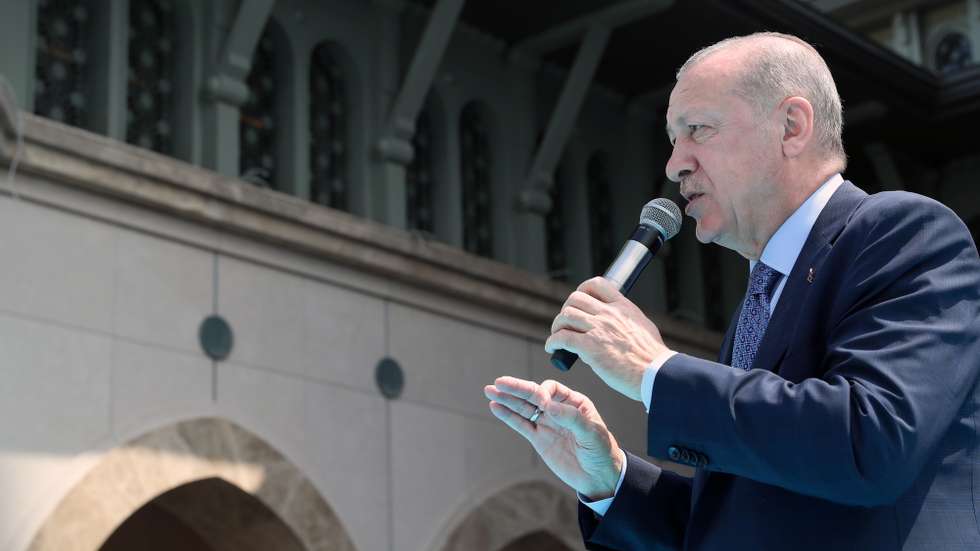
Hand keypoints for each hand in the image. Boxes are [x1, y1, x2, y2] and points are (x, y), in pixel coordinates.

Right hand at [484, 376, 623, 500]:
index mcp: (574, 402)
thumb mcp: (592, 434)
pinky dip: (508, 416)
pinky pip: (520, 424)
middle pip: (533, 395)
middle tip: (499, 383)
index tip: (541, 403)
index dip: (543, 393)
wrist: (598, 477)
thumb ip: (571, 418)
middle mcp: (558, 409)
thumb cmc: (602, 452)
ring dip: (507, 399)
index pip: (552, 389)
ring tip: (490, 390)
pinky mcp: (538, 439)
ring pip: (523, 408)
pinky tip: (495, 406)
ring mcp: (546, 423)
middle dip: (516, 388)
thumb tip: (549, 406)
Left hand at [545, 277, 671, 400]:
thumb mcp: (642, 326)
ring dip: (557, 326)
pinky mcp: (590, 348)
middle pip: (575, 299)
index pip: (596, 284)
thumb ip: (626, 320)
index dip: (582, 291)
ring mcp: (598, 329)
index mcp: (623, 306)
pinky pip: (562, 338)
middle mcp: (609, 313)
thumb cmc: (652, 357)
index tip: (577, 303)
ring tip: (557, 336)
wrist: (656, 374)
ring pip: (565, 316)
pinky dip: (553, 342)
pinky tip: (552, 348)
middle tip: (565, 324)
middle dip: (566, 310)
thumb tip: (614, 324)